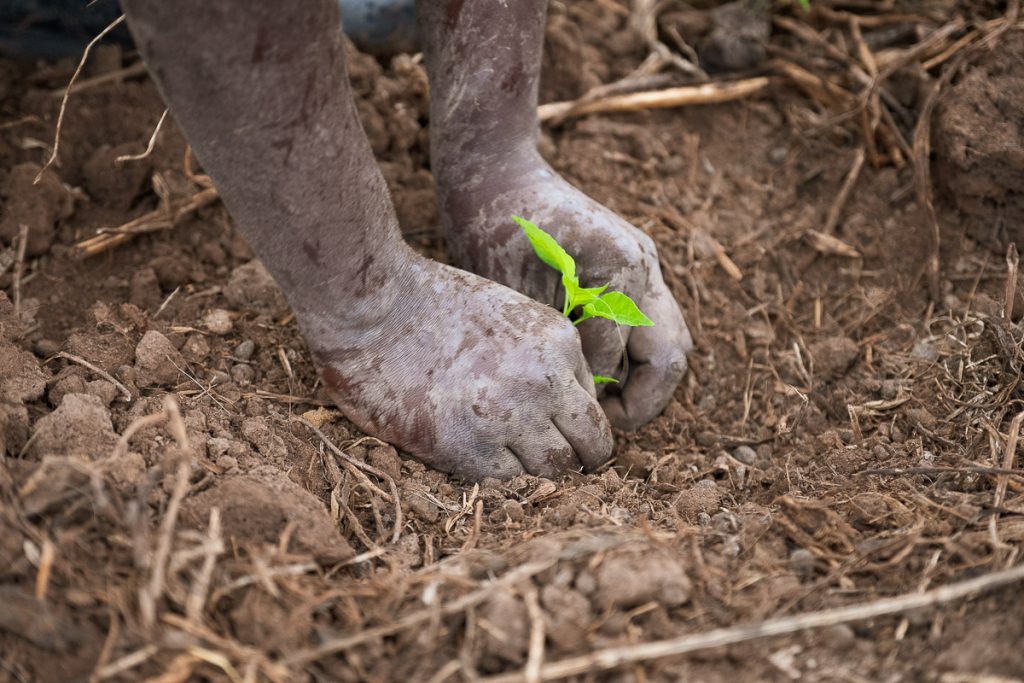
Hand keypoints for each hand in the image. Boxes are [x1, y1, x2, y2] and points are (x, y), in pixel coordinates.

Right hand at [308, 252, 612, 478]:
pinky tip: (480, 460)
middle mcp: (545, 383)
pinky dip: (501, 479)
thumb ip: (541, 357)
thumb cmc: (430, 302)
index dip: (576, 424)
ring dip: (540, 474)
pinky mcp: (468, 448)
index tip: (555, 432)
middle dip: (577, 459)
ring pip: (555, 471)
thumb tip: (560, 405)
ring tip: (513, 464)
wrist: (372, 305)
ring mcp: (509, 418)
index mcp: (558, 343)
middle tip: (550, 463)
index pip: (594, 406)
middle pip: (591, 447)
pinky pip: (508, 482)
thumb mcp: (508, 315)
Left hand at [441, 157, 692, 429]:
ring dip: (644, 379)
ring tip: (602, 406)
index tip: (569, 421)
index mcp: (617, 268)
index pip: (619, 361)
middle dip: (643, 401)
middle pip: (671, 355)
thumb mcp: (518, 297)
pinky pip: (650, 321)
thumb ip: (560, 345)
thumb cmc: (492, 229)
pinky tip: (596, 372)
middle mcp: (643, 264)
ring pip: (669, 340)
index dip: (595, 400)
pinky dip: (633, 354)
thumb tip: (586, 398)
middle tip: (603, 427)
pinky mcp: (633, 263)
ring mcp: (643, 261)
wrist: (496, 172)